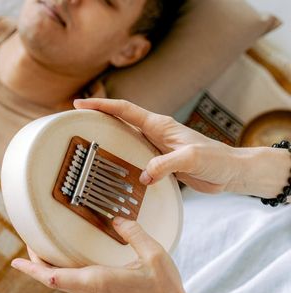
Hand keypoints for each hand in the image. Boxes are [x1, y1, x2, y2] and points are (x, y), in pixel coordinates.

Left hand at [11, 217, 187, 292]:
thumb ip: (134, 234)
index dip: (35, 270)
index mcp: (100, 281)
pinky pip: (74, 283)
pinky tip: (64, 263)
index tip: (18, 261)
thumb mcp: (153, 255)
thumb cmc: (163, 289)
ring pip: (62, 283)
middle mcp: (93, 290)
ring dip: (46, 269)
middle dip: (36, 265)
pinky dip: (61, 272)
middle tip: (25, 249)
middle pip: (54, 280)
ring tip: (38, 253)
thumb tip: (117, 219)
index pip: (57, 278)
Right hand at [73, 98, 243, 193]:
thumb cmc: (215, 159)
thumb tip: (143, 175)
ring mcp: (156, 146)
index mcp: (159, 125)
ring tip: (89, 142)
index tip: (81, 104)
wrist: (229, 172)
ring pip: (126, 138)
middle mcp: (155, 133)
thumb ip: (166, 164)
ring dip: (108, 137)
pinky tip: (114, 167)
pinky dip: (121, 158)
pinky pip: (135, 155)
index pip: (125, 110)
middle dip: (99, 116)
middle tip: (77, 120)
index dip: (102, 105)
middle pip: (121, 120)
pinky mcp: (160, 160)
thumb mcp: (191, 159)